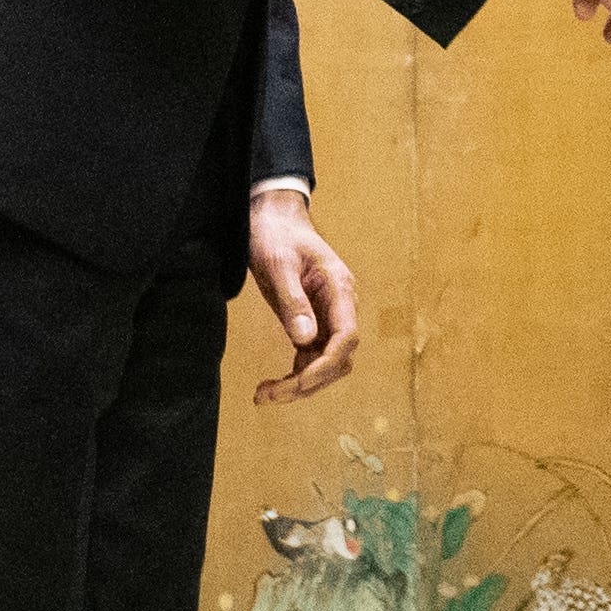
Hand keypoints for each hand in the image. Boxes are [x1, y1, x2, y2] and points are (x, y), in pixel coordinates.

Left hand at [245, 188, 360, 403]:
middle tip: (269, 395)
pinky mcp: (312, 320)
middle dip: (309, 382)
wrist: (272, 216)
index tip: (296, 383)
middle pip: (339, 358)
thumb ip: (293, 302)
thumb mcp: (278, 264)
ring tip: (264, 394)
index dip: (325, 365)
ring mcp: (327, 315)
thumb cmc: (275, 233)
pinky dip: (296, 374)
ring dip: (302, 383)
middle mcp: (340, 306)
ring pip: (327, 362)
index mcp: (339, 288)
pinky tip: (272, 383)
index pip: (346, 337)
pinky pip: (312, 356)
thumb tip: (305, 341)